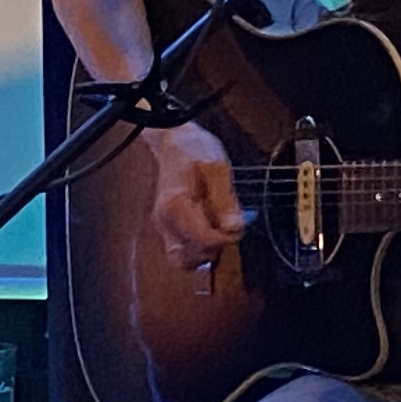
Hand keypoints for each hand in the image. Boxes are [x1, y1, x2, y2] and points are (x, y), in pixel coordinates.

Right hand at [141, 119, 244, 260]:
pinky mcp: (167, 228)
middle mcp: (165, 221)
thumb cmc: (194, 150)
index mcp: (175, 205)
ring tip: (219, 232)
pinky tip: (209, 232)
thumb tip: (234, 228)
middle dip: (215, 248)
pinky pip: (181, 251)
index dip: (226, 239)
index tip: (237, 226)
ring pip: (182, 260)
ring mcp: (163, 226)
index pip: (204, 240)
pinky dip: (197, 249)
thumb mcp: (217, 168)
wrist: (173, 141)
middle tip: (228, 228)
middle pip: (191, 257)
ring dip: (204, 253)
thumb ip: (225, 200)